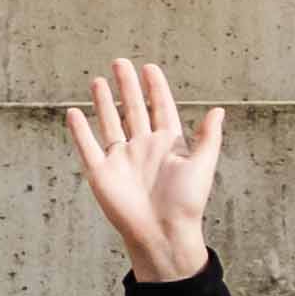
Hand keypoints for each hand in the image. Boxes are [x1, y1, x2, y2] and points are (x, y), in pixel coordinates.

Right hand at [63, 57, 223, 281]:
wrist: (163, 233)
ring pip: (110, 123)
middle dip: (127, 87)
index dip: (156, 89)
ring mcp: (121, 159)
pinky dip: (80, 130)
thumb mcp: (202, 166)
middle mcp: (143, 148)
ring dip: (104, 102)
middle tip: (120, 62)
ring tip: (99, 80)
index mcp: (168, 145)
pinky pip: (87, 146)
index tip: (149, 68)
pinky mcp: (101, 172)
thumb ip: (208, 138)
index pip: (161, 109)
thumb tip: (219, 110)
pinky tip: (74, 112)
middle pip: (133, 110)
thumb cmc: (186, 203)